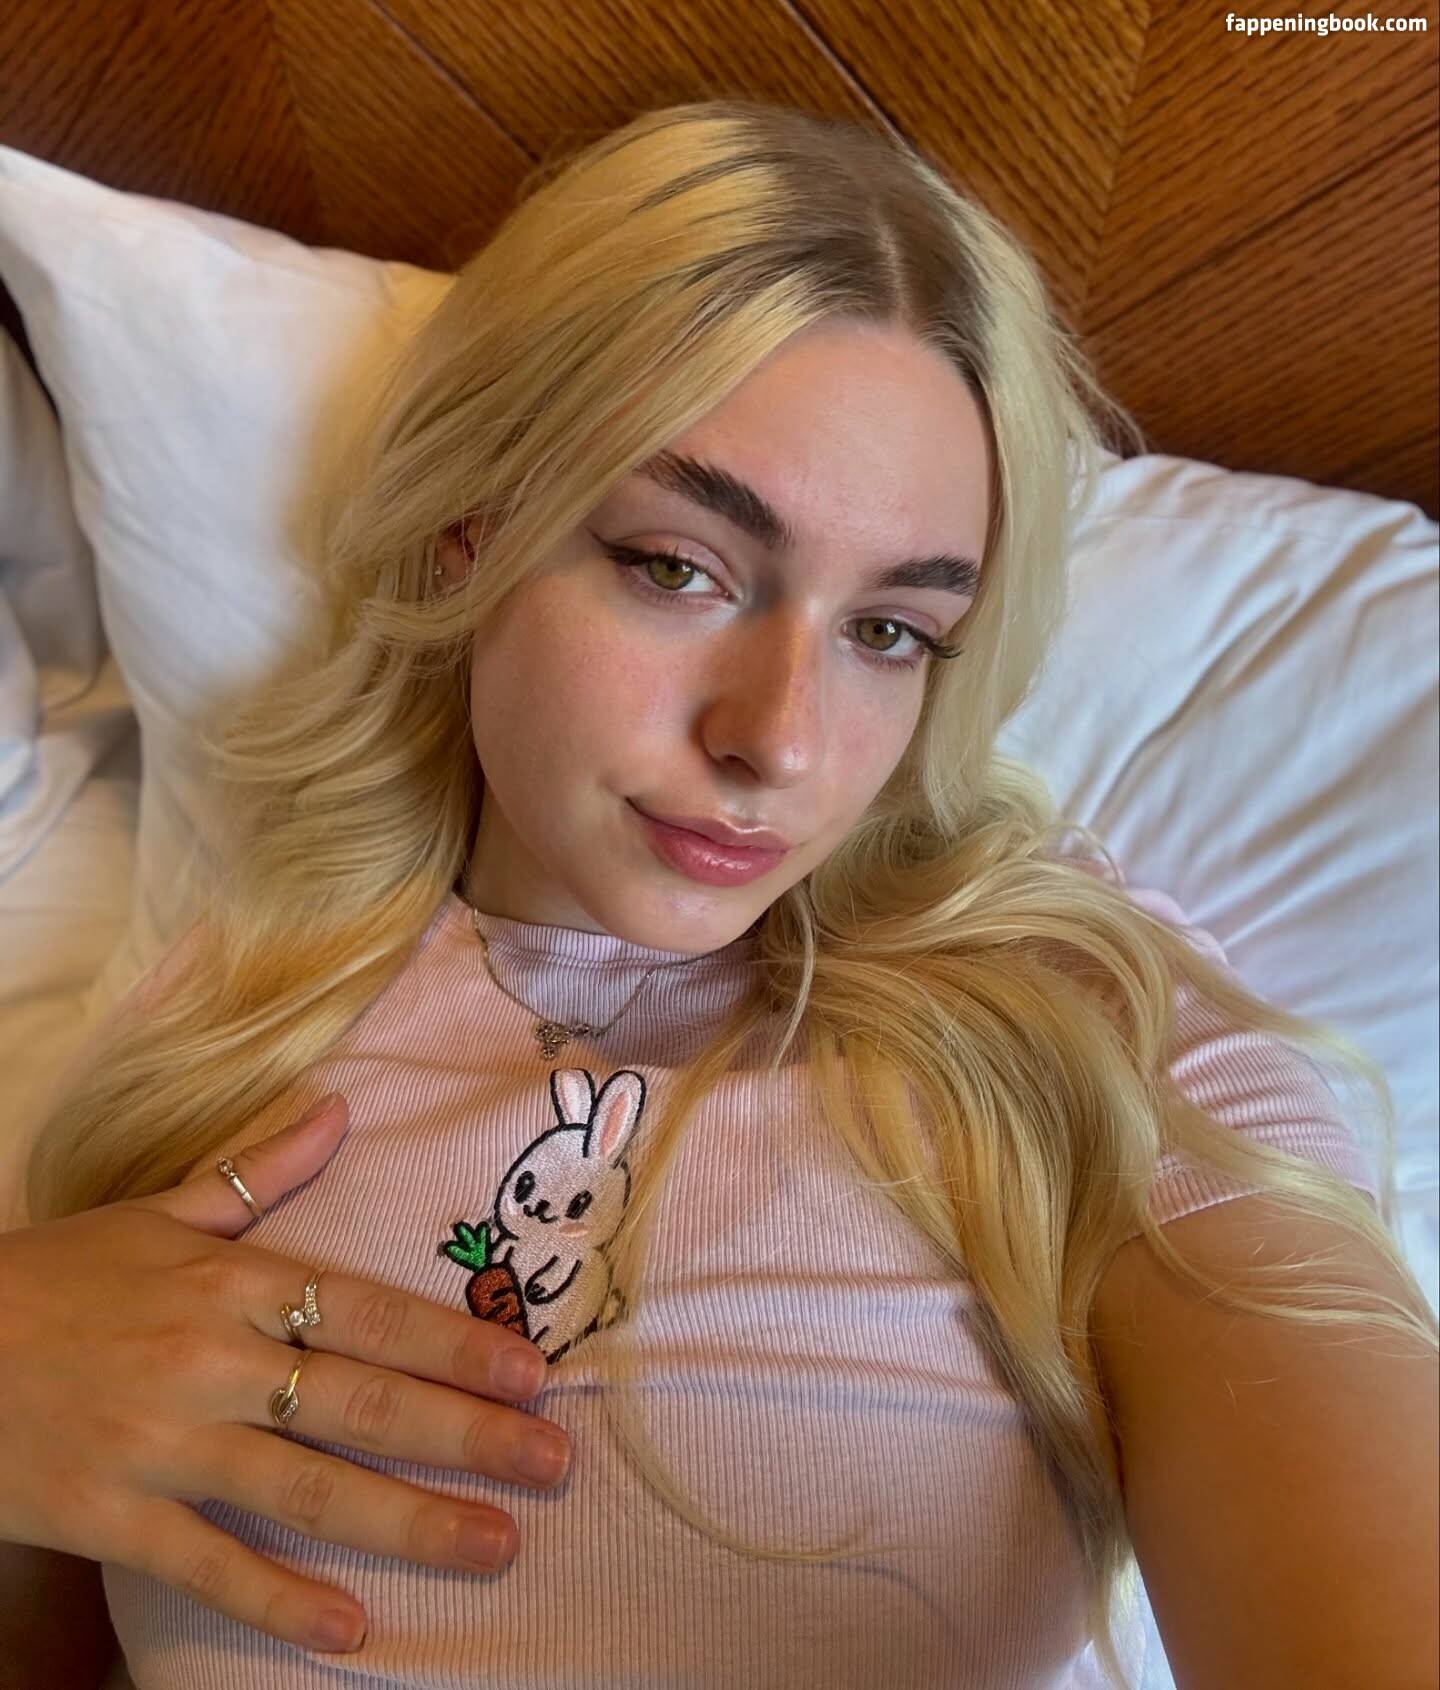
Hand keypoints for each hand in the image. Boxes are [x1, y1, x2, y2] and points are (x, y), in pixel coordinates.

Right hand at [0, 1094, 571, 1655]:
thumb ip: (259, 1170)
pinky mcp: (109, 1514)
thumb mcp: (157, 1210)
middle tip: (552, 1462)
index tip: (533, 1371)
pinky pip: (206, 1564)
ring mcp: (162, 1441)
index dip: (456, 1343)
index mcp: (231, 1280)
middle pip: (360, 1400)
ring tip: (496, 1546)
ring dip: (409, 1521)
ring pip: (306, 1486)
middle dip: (466, 1434)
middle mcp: (211, 1358)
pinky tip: (352, 1630)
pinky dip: (279, 1600)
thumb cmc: (53, 1277)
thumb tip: (340, 1111)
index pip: (368, 1311)